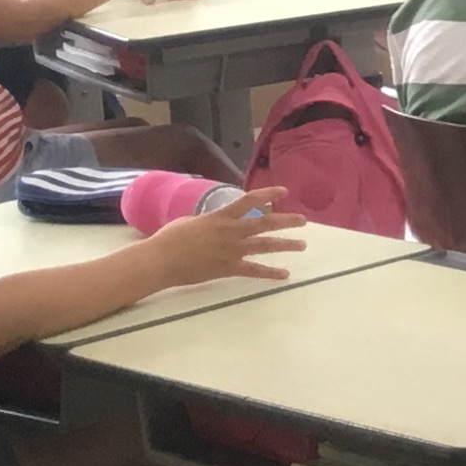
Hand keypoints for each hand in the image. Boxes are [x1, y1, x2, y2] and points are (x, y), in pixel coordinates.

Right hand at [154, 185, 302, 280]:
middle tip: (303, 220)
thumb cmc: (170, 238)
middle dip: (286, 221)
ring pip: (265, 245)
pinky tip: (285, 274)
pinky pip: (254, 270)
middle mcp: (231, 231)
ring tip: (302, 244)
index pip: (249, 200)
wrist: (162, 260)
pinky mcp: (229, 268)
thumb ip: (209, 221)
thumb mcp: (191, 221)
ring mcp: (232, 250)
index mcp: (221, 216)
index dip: (268, 194)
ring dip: (286, 245)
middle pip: (265, 223)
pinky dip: (271, 273)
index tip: (284, 191)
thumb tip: (215, 222)